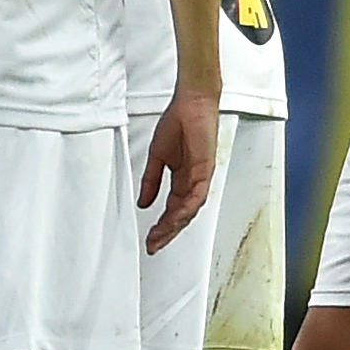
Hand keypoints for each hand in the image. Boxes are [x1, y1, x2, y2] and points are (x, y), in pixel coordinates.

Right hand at [137, 86, 217, 252]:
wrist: (191, 104)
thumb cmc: (178, 124)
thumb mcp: (156, 157)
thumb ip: (150, 182)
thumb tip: (143, 202)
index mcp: (181, 180)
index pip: (172, 210)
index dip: (161, 226)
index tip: (150, 239)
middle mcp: (193, 182)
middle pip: (181, 215)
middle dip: (167, 232)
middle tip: (154, 245)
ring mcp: (201, 178)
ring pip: (189, 210)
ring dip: (175, 224)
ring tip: (160, 235)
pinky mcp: (206, 170)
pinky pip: (198, 195)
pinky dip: (187, 208)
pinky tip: (175, 216)